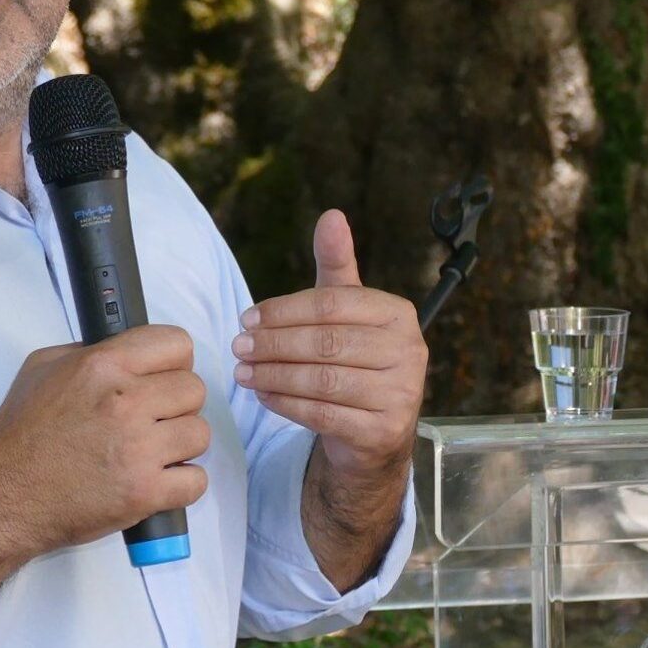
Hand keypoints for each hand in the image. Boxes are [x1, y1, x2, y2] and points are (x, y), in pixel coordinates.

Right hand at [0, 325, 210, 555]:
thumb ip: (90, 353)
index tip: (162, 377)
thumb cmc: (20, 434)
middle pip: (194, 389)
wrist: (3, 494)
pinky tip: (157, 481)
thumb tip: (128, 352)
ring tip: (151, 452)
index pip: (176, 344)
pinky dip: (181, 484)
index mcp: (102, 366)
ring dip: (180, 445)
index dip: (173, 362)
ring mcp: (138, 449)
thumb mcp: (42, 368)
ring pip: (199, 434)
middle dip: (176, 405)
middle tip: (152, 420)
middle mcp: (125, 402)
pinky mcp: (144, 492)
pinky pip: (196, 481)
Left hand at [231, 210, 425, 480]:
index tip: (246, 318)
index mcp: (398, 313)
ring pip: (323, 380)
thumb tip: (332, 215)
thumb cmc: (355, 359)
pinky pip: (323, 415)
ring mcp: (402, 394)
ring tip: (242, 372)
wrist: (376, 432)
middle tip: (238, 346)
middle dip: (274, 344)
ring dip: (274, 375)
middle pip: (326, 342)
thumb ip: (336, 265)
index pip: (332, 304)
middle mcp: (409, 352)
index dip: (284, 310)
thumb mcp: (347, 311)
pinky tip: (262, 395)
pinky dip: (286, 404)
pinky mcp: (384, 431)